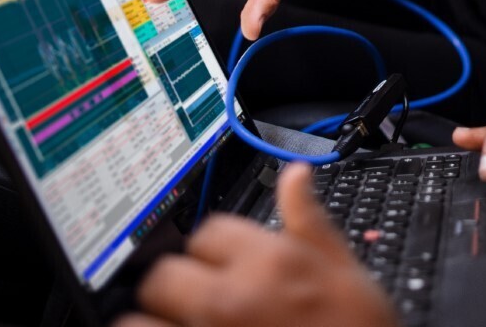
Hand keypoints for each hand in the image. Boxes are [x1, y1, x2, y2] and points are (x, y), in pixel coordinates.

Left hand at [118, 164, 396, 326]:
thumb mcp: (345, 270)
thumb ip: (309, 221)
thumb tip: (296, 174)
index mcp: (268, 263)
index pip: (209, 231)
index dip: (217, 246)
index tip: (225, 262)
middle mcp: (229, 300)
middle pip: (166, 273)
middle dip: (178, 282)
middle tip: (196, 297)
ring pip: (140, 321)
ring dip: (153, 320)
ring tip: (174, 323)